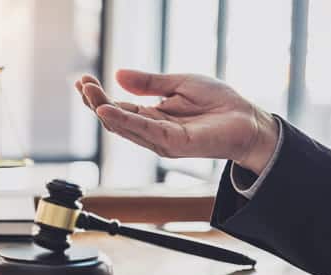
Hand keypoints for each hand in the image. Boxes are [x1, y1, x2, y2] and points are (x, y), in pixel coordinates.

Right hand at [75, 70, 278, 174]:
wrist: (248, 120)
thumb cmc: (219, 103)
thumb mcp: (179, 83)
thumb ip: (149, 82)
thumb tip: (119, 75)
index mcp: (152, 116)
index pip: (118, 108)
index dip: (99, 96)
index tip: (84, 80)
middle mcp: (152, 131)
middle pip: (115, 119)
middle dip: (95, 102)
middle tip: (82, 84)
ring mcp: (160, 139)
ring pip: (124, 127)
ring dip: (103, 110)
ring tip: (88, 92)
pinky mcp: (173, 143)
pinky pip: (143, 131)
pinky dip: (124, 121)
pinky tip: (108, 110)